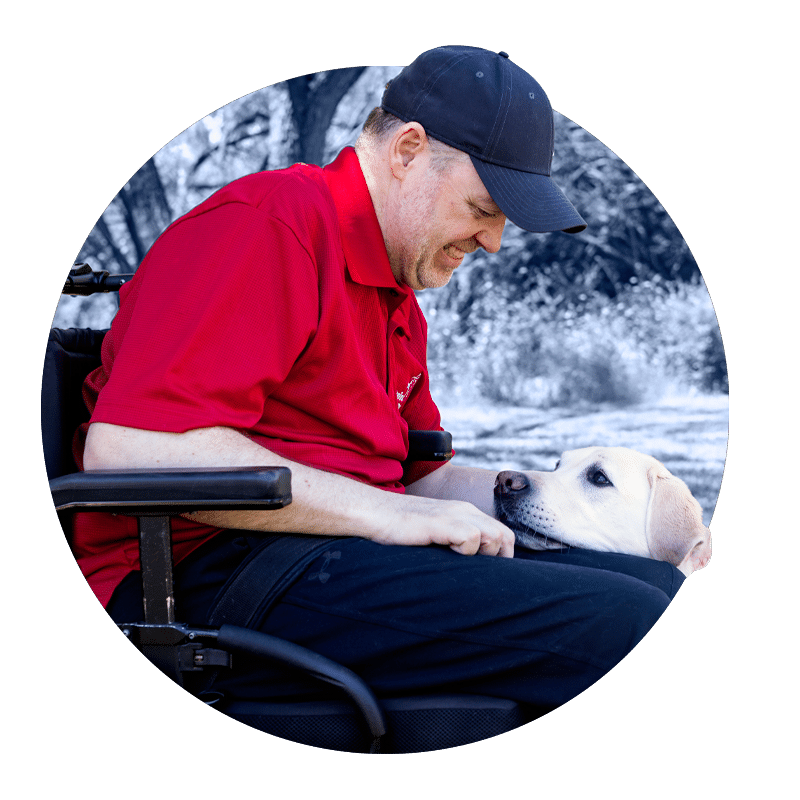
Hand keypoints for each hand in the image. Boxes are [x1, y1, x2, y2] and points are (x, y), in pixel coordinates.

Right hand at [370, 493, 514, 557]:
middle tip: (473, 569)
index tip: (485, 570)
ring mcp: (454, 515)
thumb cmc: (399, 528)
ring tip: (456, 558)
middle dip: (496, 558)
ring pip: (494, 536)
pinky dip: (465, 550)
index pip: (502, 533)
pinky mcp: (441, 522)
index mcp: (465, 512)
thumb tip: (469, 566)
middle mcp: (464, 510)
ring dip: (481, 554)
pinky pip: (471, 537)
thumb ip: (453, 540)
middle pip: (504, 536)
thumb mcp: (434, 532)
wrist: (374, 512)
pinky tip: (446, 551)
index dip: (501, 556)